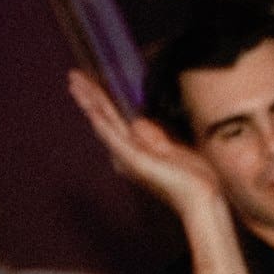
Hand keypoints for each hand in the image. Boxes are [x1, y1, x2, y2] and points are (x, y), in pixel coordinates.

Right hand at [67, 71, 223, 219]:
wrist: (201, 198)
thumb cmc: (192, 179)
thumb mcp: (172, 150)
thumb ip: (154, 137)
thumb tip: (139, 123)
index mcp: (134, 149)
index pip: (113, 117)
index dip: (101, 99)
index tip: (91, 82)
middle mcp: (126, 152)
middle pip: (104, 116)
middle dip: (88, 94)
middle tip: (73, 75)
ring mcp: (128, 156)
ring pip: (104, 122)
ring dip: (89, 101)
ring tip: (75, 83)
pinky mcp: (136, 160)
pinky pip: (115, 138)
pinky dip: (102, 123)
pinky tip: (92, 109)